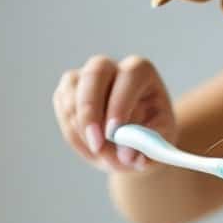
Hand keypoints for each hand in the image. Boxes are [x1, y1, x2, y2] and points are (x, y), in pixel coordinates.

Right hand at [52, 55, 175, 172]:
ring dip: (82, 131)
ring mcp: (86, 75)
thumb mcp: (158, 145)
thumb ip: (146, 149)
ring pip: (73, 94)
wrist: (134, 140)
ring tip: (102, 155)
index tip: (114, 133)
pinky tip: (91, 148)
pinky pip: (63, 109)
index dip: (120, 103)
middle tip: (96, 145)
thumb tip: (128, 156)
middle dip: (91, 110)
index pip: (130, 76)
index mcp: (141, 72)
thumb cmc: (151, 136)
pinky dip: (74, 134)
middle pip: (95, 73)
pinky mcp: (68, 89)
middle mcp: (112, 67)